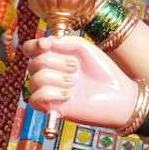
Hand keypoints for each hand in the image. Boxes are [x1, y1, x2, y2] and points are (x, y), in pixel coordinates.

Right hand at [22, 35, 138, 129]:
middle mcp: (50, 74)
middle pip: (33, 64)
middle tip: (75, 67)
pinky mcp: (52, 108)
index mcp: (54, 58)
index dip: (33, 46)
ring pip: (34, 81)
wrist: (118, 94)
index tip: (46, 45)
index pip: (29, 50)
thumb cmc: (103, 71)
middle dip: (54, 62)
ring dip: (56, 78)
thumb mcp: (84, 49)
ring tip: (74, 82)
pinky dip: (50, 94)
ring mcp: (50, 92)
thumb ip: (64, 41)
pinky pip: (34, 99)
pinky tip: (68, 95)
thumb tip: (43, 41)